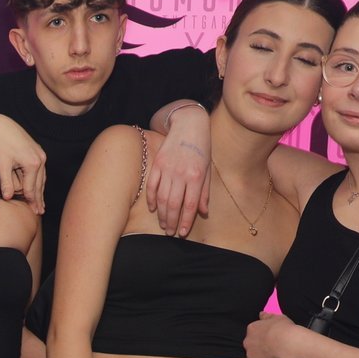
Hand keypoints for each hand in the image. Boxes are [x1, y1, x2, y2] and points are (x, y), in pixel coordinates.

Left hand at [0, 113, 45, 213]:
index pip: (31, 187)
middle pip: (40, 184)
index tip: (34, 212)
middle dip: (39, 198)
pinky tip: (38, 187)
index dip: (32, 201)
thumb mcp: (1, 166)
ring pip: (42, 177)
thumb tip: (8, 198)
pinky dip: (39, 180)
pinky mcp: (38, 151)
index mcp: (32, 164)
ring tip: (41, 203)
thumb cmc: (0, 145)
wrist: (1, 126)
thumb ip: (6, 183)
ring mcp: (41, 154)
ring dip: (41, 190)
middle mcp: (40, 159)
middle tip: (40, 211)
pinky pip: (41, 170)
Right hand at [147, 108, 210, 235]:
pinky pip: (152, 185)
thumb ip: (204, 192)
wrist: (189, 124)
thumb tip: (203, 212)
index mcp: (196, 176)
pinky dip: (151, 199)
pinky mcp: (157, 163)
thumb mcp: (207, 169)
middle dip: (171, 221)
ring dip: (161, 213)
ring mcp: (167, 168)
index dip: (185, 221)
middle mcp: (181, 173)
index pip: (190, 204)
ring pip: (161, 197)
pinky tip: (153, 208)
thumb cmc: (201, 148)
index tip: (182, 233)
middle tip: (170, 232)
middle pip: (173, 204)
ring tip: (163, 224)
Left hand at [243, 312, 293, 357]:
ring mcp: (250, 355)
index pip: (253, 334)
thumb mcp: (277, 318)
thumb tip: (261, 314)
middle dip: (259, 348)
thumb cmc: (284, 329)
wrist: (287, 343)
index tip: (270, 340)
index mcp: (252, 328)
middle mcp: (247, 341)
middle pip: (251, 346)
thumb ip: (267, 316)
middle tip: (272, 350)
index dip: (262, 338)